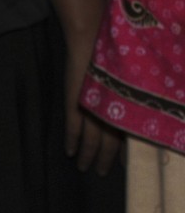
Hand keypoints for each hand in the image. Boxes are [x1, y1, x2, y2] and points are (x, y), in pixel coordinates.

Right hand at [65, 36, 122, 174]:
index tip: (127, 166)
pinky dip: (71, 141)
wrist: (92, 39)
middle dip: (105, 160)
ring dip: (87, 156)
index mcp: (126, 105)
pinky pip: (73, 128)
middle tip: (102, 174)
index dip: (126, 152)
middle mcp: (111, 110)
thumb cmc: (116, 53)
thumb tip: (141, 108)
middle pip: (109, 143)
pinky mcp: (75, 103)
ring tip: (83, 167)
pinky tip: (69, 152)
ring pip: (91, 140)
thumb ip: (133, 95)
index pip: (128, 135)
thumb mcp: (131, 76)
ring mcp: (91, 109)